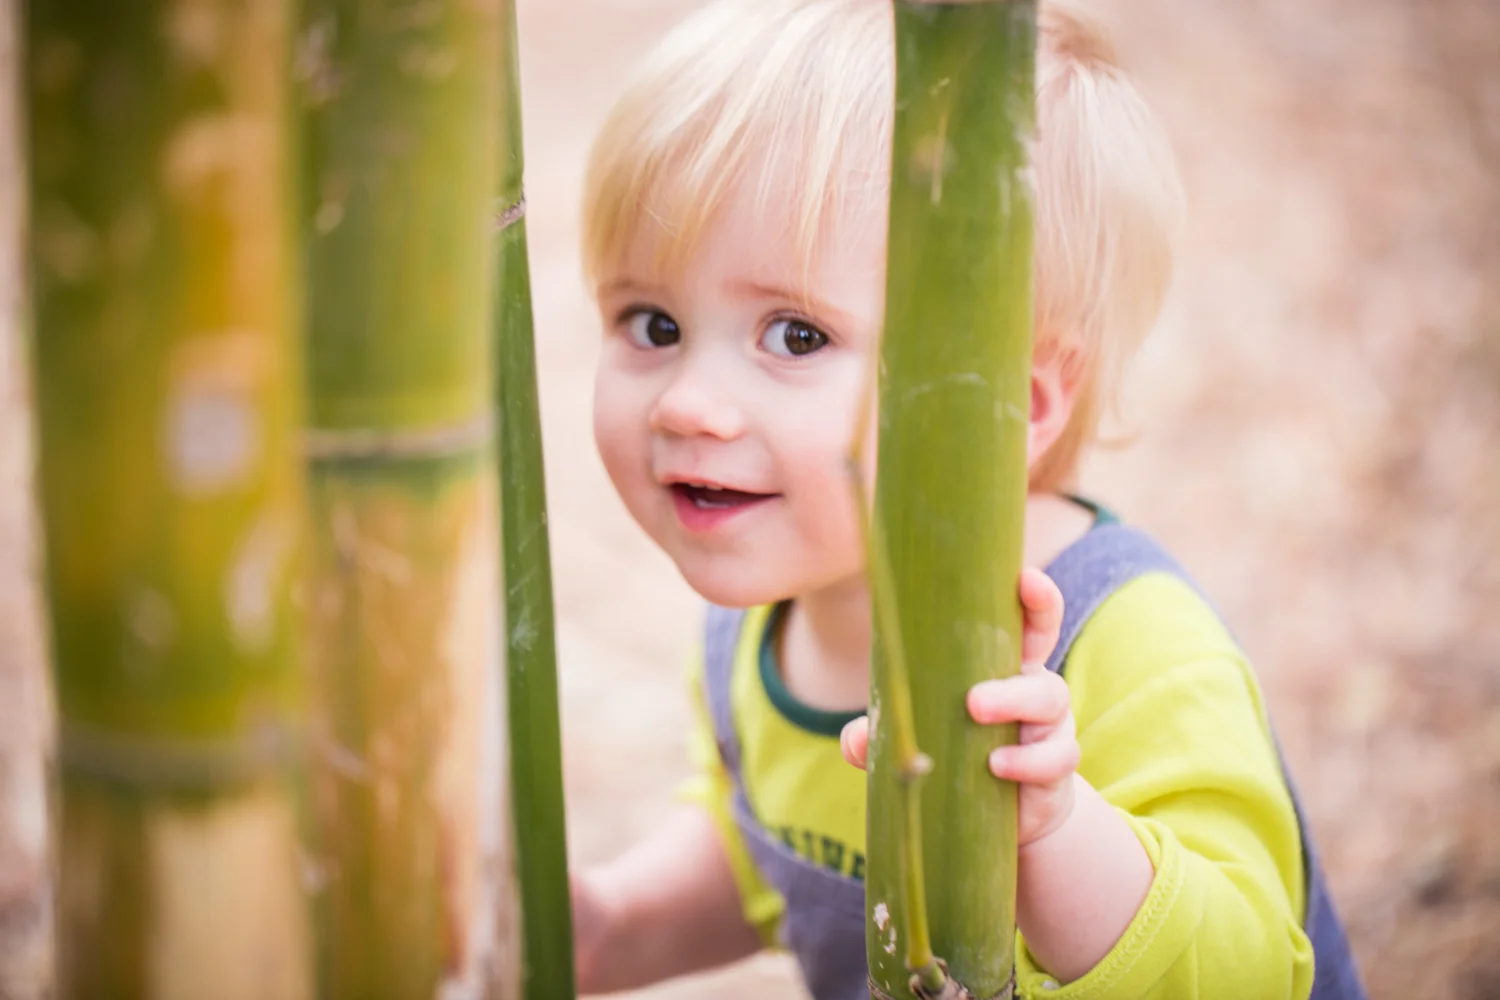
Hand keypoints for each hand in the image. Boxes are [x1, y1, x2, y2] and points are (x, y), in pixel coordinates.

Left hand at [839, 567, 1078, 846]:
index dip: (1036, 599)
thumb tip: (855, 739)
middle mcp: (1034, 691)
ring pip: (1051, 704)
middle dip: (1019, 671)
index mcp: (1003, 667)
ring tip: (978, 723)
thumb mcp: (917, 739)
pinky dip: (1027, 762)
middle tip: (973, 698)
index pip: (1030, 624)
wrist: (1005, 812)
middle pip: (1044, 666)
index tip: (1027, 579)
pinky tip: (996, 767)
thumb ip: (883, 736)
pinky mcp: (1055, 768)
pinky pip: (1055, 759)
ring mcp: (1050, 729)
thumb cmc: (957, 755)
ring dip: (1015, 709)